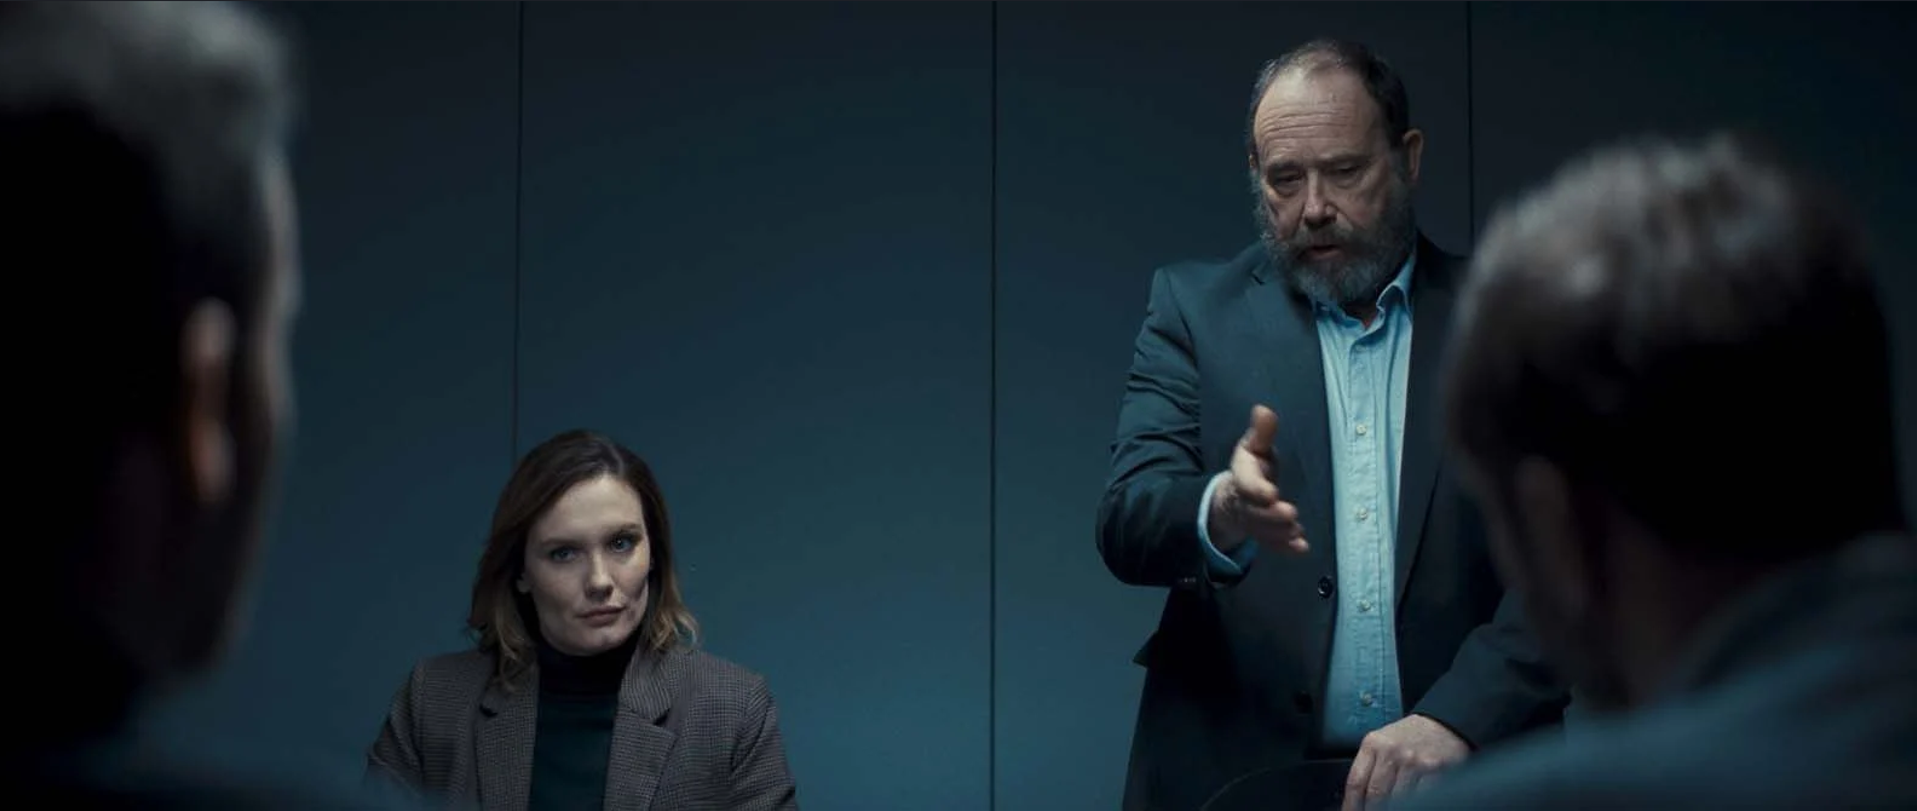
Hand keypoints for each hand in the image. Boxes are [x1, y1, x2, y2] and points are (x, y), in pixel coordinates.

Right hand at [1208, 405, 1307, 554]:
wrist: (1236, 496)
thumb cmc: (1253, 467)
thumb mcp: (1255, 446)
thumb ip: (1262, 433)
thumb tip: (1263, 409)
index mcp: (1243, 476)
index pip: (1246, 484)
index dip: (1257, 490)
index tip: (1271, 493)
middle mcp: (1245, 501)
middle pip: (1255, 512)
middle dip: (1271, 515)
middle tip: (1290, 514)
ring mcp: (1254, 521)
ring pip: (1263, 530)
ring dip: (1279, 533)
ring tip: (1296, 532)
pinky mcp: (1264, 534)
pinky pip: (1272, 544)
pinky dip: (1285, 548)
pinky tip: (1301, 548)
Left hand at [1341, 714, 1469, 810]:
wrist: (1446, 722)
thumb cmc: (1412, 735)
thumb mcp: (1383, 741)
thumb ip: (1370, 765)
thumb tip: (1357, 797)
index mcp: (1373, 744)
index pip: (1355, 782)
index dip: (1351, 805)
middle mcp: (1391, 751)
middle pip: (1374, 794)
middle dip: (1371, 810)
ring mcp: (1413, 762)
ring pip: (1396, 799)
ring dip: (1391, 809)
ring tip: (1388, 810)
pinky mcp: (1434, 770)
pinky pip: (1420, 797)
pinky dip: (1414, 804)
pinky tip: (1411, 805)